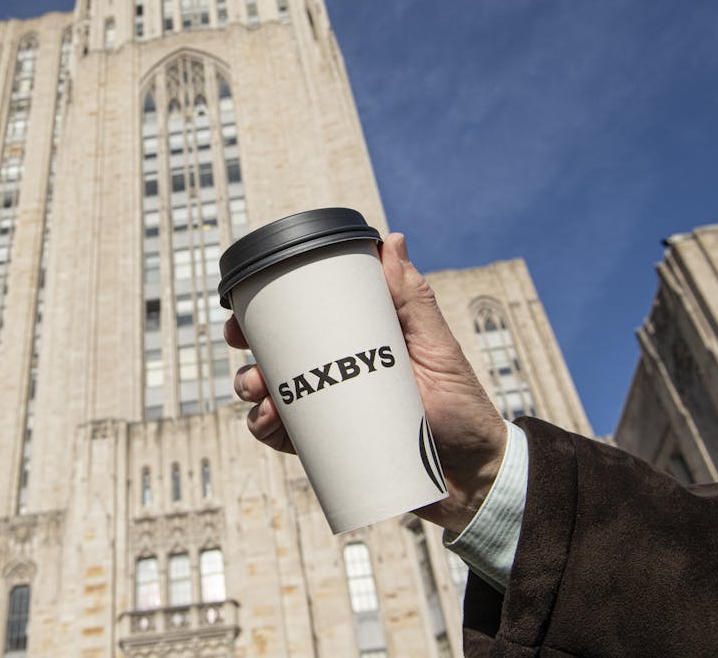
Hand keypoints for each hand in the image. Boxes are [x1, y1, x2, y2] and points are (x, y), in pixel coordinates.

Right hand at [225, 232, 508, 532]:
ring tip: (260, 392)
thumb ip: (414, 299)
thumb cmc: (463, 408)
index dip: (268, 308)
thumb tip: (391, 240)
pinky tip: (269, 421)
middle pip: (276, 354)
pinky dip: (266, 427)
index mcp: (357, 341)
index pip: (305, 318)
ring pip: (271, 394)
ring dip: (250, 387)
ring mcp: (329, 411)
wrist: (475, 478)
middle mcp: (336, 372)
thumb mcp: (439, 348)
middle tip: (242, 347)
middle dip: (248, 349)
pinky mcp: (328, 447)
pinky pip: (284, 436)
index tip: (245, 303)